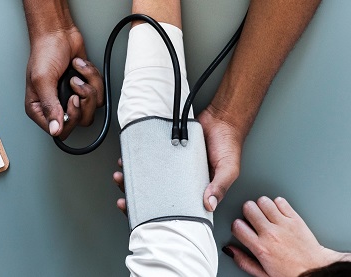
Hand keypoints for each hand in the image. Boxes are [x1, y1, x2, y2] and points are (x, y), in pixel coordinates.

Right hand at [24, 27, 104, 138]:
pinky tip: (80, 67)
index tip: (72, 100)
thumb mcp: (42, 80)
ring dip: (88, 85)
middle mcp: (56, 106)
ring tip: (76, 73)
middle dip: (83, 100)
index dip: (70, 119)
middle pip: (79, 121)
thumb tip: (55, 130)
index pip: (59, 131)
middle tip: (75, 85)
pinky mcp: (85, 88)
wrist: (58, 33)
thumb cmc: (45, 52)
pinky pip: (99, 93)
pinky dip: (92, 77)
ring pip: (92, 108)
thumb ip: (49, 107)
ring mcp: (72, 97)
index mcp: (39, 109)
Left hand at [111, 105, 244, 212]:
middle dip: (136, 197)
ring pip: (149, 177)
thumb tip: (209, 204)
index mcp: (196, 192)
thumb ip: (219, 185)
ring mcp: (173, 167)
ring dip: (133, 178)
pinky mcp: (167, 152)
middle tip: (123, 195)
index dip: (155, 214)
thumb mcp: (229, 169)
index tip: (140, 215)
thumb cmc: (229, 146)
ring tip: (122, 175)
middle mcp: (182, 182)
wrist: (223, 118)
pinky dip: (139, 159)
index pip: (173, 209)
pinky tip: (129, 160)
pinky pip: (150, 158)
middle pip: (155, 195)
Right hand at [224, 197, 342, 276]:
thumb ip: (244, 261)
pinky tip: (278, 213)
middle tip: (253, 218)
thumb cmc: (291, 274)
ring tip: (266, 214)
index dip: (237, 226)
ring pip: (263, 201)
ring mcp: (284, 224)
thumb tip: (230, 250)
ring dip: (262, 206)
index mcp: (261, 248)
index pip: (237, 226)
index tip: (241, 228)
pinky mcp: (295, 219)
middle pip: (249, 208)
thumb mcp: (263, 274)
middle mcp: (271, 234)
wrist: (315, 270)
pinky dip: (277, 204)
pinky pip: (281, 201)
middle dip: (248, 212)